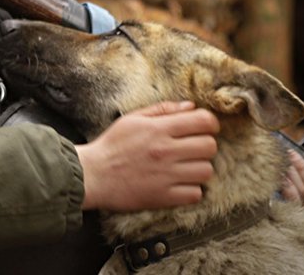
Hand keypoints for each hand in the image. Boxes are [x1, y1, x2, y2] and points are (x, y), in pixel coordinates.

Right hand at [76, 100, 218, 211]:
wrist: (93, 175)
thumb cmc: (112, 145)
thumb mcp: (133, 119)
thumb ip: (163, 109)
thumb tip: (191, 106)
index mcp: (159, 129)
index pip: (203, 121)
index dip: (209, 122)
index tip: (203, 127)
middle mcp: (166, 151)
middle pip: (210, 146)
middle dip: (204, 144)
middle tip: (191, 147)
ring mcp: (167, 176)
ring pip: (206, 171)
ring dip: (199, 168)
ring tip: (185, 166)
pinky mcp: (164, 197)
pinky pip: (196, 194)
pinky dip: (191, 189)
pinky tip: (179, 183)